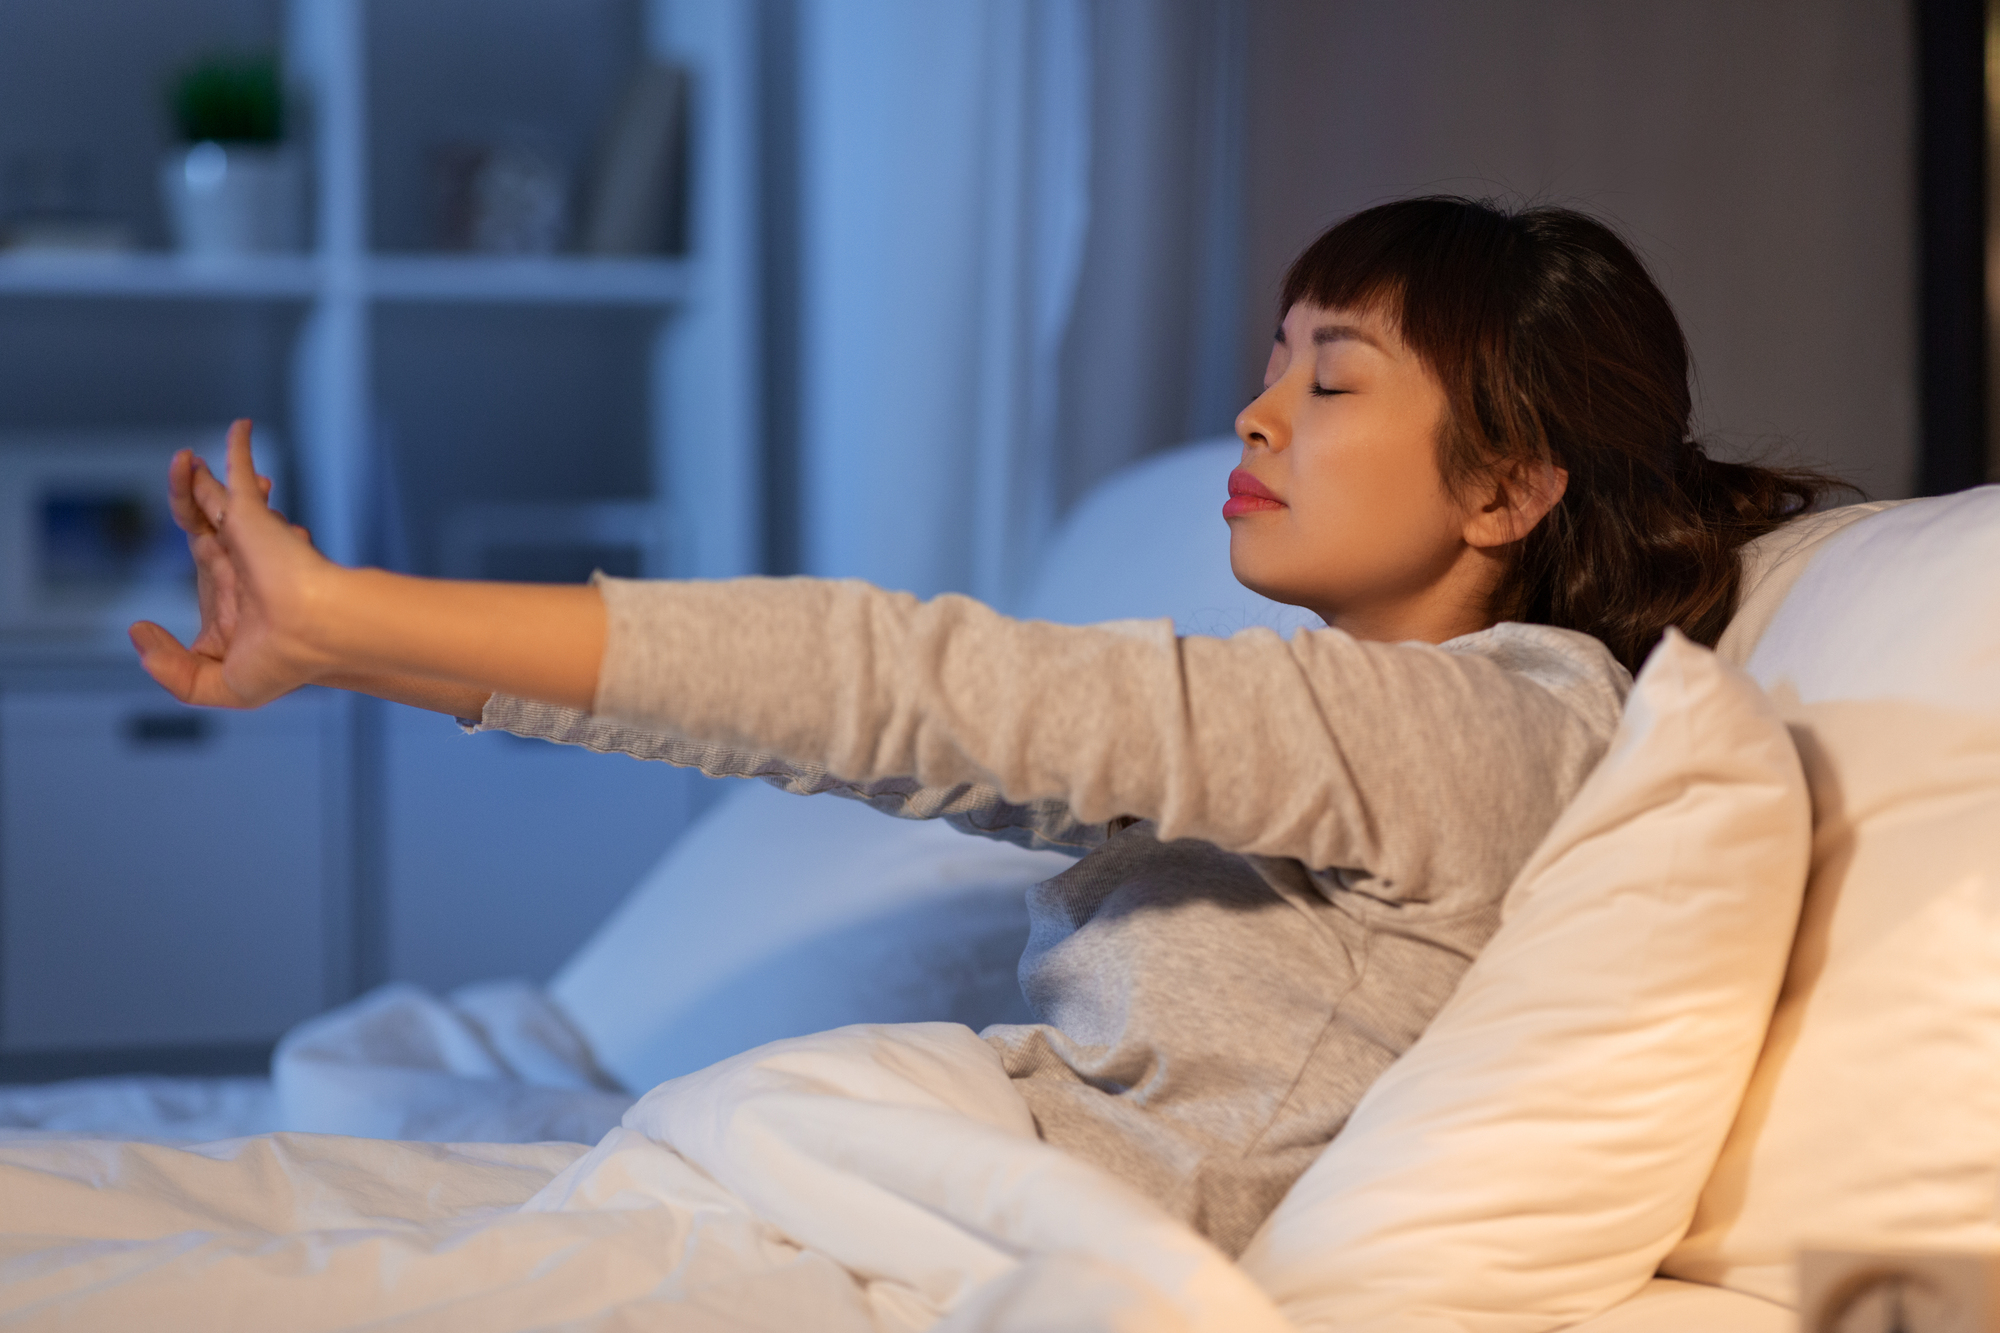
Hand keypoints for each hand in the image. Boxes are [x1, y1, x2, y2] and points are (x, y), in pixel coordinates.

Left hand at [130, 419, 342, 707]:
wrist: (315, 634)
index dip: (199, 563)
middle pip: (206, 525)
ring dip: (203, 479)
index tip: (172, 597)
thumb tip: (137, 631)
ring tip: (185, 460)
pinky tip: (238, 427)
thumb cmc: (283, 662)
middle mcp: (240, 563)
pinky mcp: (252, 515)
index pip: (208, 567)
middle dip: (196, 506)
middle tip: (188, 485)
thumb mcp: (214, 684)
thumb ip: (171, 670)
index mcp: (233, 597)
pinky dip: (237, 448)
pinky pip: (238, 472)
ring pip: (216, 498)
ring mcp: (248, 537)